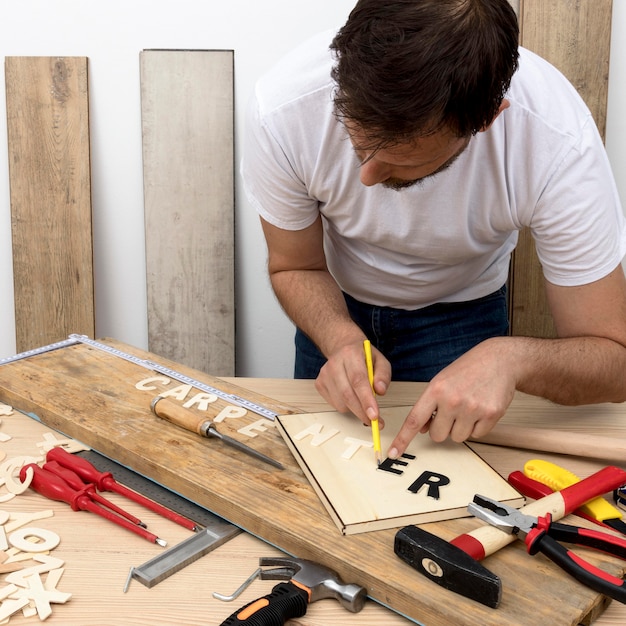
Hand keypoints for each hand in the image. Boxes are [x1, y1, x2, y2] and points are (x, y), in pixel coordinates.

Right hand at [315, 340, 390, 426]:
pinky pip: (335, 405)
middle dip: (362, 412)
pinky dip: (346, 406)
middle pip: (347, 394)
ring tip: (362, 399)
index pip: (358, 380)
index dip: (366, 400)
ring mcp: (324, 374)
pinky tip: (351, 395)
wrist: (342, 347)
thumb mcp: (380, 360)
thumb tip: (380, 391)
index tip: (375, 416)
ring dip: (355, 409)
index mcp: (350, 354)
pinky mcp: (319, 384)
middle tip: (375, 422)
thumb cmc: (363, 356)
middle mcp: (334, 363)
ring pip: (341, 403)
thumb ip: (383, 375)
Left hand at [388, 338, 517, 456]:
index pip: (414, 419)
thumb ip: (429, 404)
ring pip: (457, 438)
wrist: (499, 359)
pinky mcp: (491, 415)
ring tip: (467, 407)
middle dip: (442, 428)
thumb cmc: (468, 369)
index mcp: (436, 389)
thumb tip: (421, 429)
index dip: (402, 439)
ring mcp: (472, 408)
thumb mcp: (442, 381)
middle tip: (451, 412)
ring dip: (460, 428)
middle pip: (437, 436)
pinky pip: (477, 435)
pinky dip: (477, 426)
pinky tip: (480, 408)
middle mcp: (452, 400)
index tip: (393, 453)